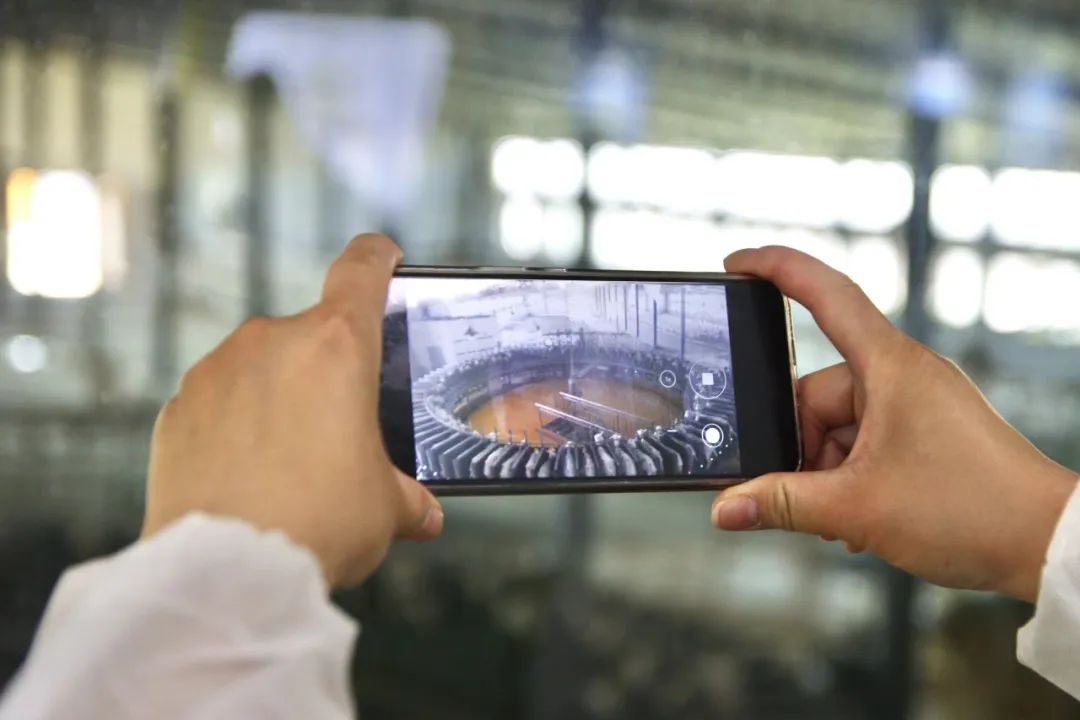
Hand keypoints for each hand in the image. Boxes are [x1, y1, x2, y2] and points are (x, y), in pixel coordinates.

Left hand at [143, 234, 442, 587]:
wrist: (225, 572)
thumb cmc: (316, 525)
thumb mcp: (386, 509)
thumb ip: (409, 498)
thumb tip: (424, 513)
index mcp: (337, 347)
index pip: (362, 269)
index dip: (378, 257)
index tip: (383, 257)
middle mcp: (273, 341)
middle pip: (313, 335)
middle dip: (328, 375)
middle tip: (339, 432)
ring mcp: (217, 370)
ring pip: (262, 369)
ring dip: (279, 399)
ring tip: (290, 464)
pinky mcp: (177, 407)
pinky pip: (218, 402)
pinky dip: (235, 425)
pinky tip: (247, 475)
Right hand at [711, 246, 1076, 601]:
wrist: (1048, 543)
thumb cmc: (974, 510)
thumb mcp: (857, 508)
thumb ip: (782, 503)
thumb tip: (727, 507)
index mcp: (890, 367)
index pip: (825, 293)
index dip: (776, 269)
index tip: (737, 263)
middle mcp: (903, 375)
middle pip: (818, 393)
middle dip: (803, 447)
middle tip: (805, 493)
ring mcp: (917, 404)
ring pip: (839, 426)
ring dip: (828, 471)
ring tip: (843, 517)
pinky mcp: (927, 432)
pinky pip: (866, 441)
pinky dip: (852, 476)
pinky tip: (857, 516)